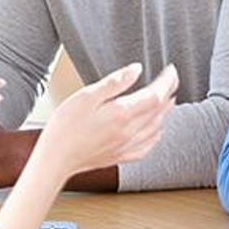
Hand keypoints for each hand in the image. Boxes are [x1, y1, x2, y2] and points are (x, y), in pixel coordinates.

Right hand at [36, 63, 177, 176]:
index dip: (167, 81)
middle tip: (172, 80)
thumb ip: (114, 83)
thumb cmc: (65, 127)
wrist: (56, 159)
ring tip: (168, 100)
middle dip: (169, 93)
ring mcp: (126, 146)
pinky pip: (147, 146)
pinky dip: (156, 135)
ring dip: (165, 112)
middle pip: (159, 111)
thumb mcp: (86, 96)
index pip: (156, 95)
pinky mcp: (120, 156)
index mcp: (122, 114)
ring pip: (156, 128)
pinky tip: (156, 131)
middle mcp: (129, 132)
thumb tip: (136, 70)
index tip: (171, 70)